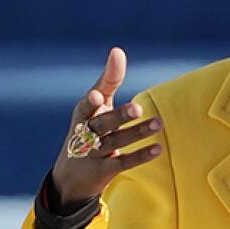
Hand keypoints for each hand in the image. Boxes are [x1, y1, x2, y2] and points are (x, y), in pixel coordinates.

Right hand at [51, 47, 162, 206]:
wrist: (70, 177)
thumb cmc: (88, 129)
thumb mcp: (94, 106)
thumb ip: (108, 80)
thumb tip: (117, 51)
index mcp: (82, 116)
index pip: (85, 107)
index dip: (91, 102)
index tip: (98, 95)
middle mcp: (85, 134)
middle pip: (102, 124)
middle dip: (119, 116)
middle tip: (138, 108)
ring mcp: (94, 154)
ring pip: (116, 142)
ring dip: (137, 133)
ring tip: (158, 123)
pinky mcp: (105, 171)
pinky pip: (123, 163)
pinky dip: (140, 156)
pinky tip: (158, 148)